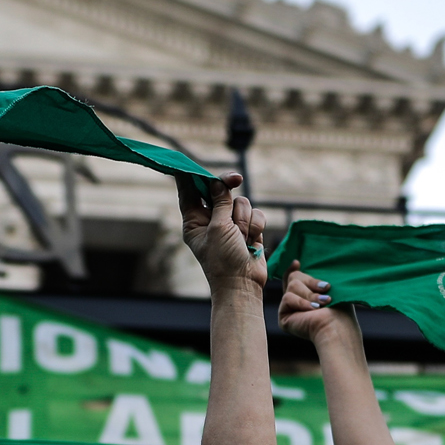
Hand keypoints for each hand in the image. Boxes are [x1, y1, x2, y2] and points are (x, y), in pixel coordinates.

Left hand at [177, 173, 266, 290]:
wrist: (243, 284)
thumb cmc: (223, 261)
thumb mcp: (218, 228)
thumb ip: (220, 203)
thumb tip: (219, 183)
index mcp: (194, 221)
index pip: (190, 191)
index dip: (191, 175)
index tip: (189, 160)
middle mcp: (211, 220)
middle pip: (219, 190)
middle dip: (228, 189)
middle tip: (235, 179)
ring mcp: (230, 224)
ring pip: (241, 202)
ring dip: (244, 218)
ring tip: (241, 237)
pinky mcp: (248, 229)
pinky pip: (255, 214)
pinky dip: (256, 226)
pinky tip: (252, 241)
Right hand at [278, 266, 350, 342]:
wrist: (336, 326)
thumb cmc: (340, 309)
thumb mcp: (329, 287)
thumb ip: (315, 277)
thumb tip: (297, 262)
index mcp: (308, 295)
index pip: (293, 278)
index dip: (292, 269)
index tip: (297, 262)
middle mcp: (297, 302)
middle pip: (293, 277)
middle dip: (311, 282)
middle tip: (325, 289)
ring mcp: (290, 310)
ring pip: (292, 286)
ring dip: (310, 294)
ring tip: (322, 304)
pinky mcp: (284, 317)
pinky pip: (288, 298)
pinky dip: (301, 303)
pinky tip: (312, 311)